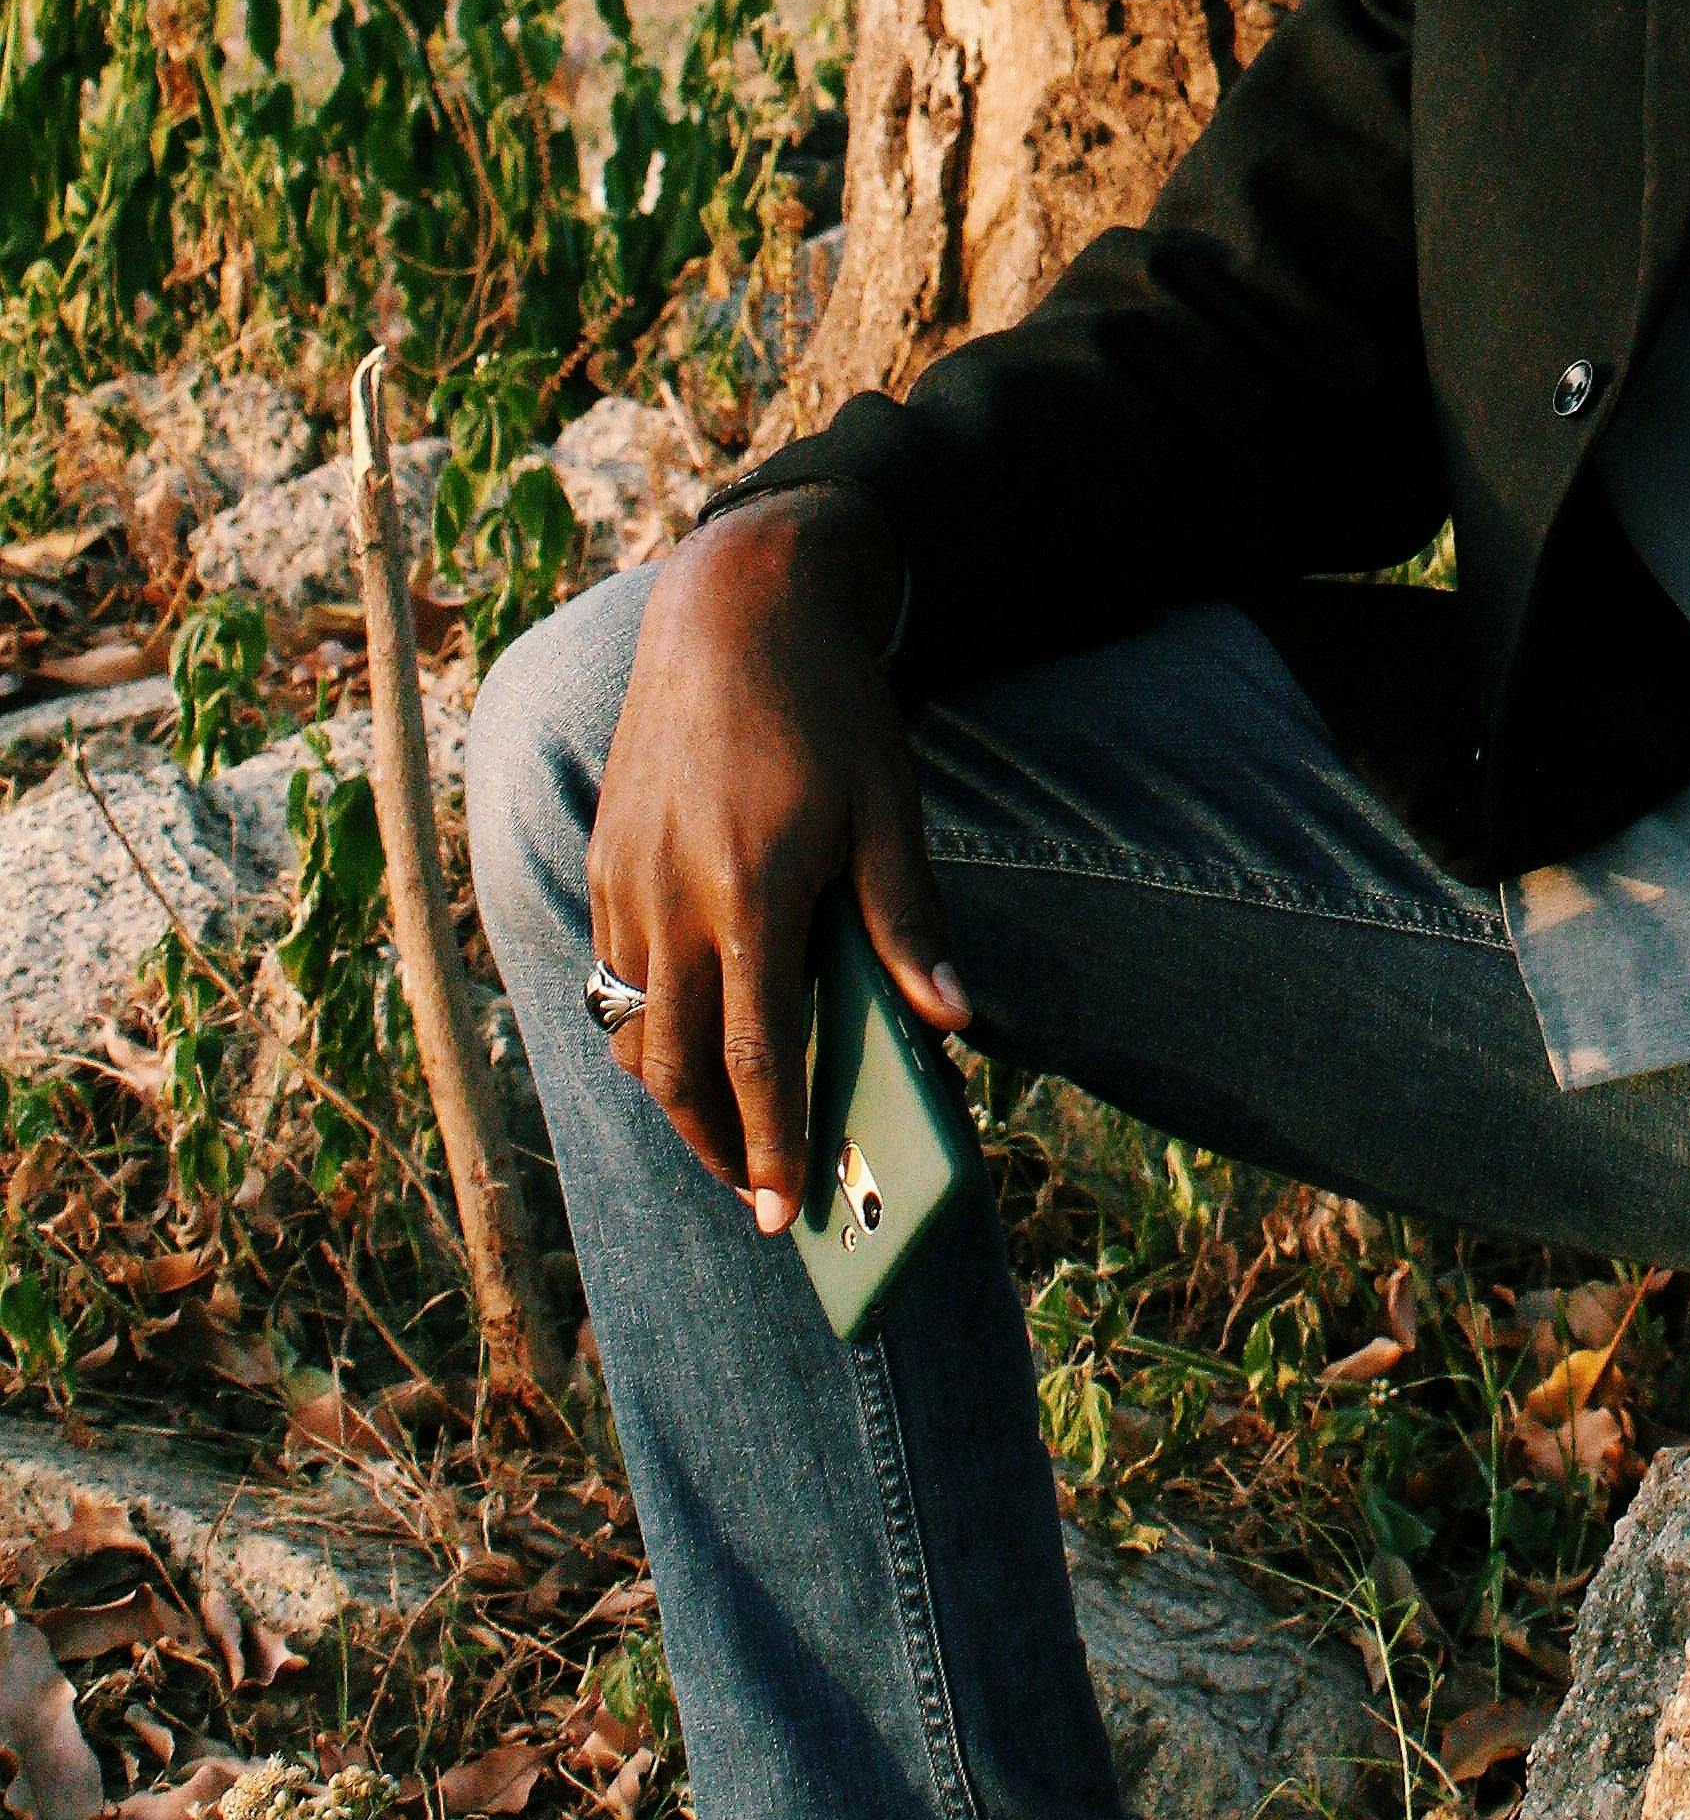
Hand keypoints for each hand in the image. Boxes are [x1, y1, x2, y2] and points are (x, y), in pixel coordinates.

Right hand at [585, 488, 965, 1233]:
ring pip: (632, 1029)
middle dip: (712, 1145)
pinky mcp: (602, 861)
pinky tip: (690, 1038)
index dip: (772, 1143)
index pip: (757, 1055)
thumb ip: (911, 921)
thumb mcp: (889, 806)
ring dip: (672, 1092)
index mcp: (752, 889)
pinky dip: (645, 1025)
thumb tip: (957, 1022)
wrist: (734, 608)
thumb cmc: (828, 707)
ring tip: (725, 1130)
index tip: (783, 1212)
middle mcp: (671, 896)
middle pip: (675, 1066)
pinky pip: (611, 974)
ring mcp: (624, 880)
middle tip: (755, 1197)